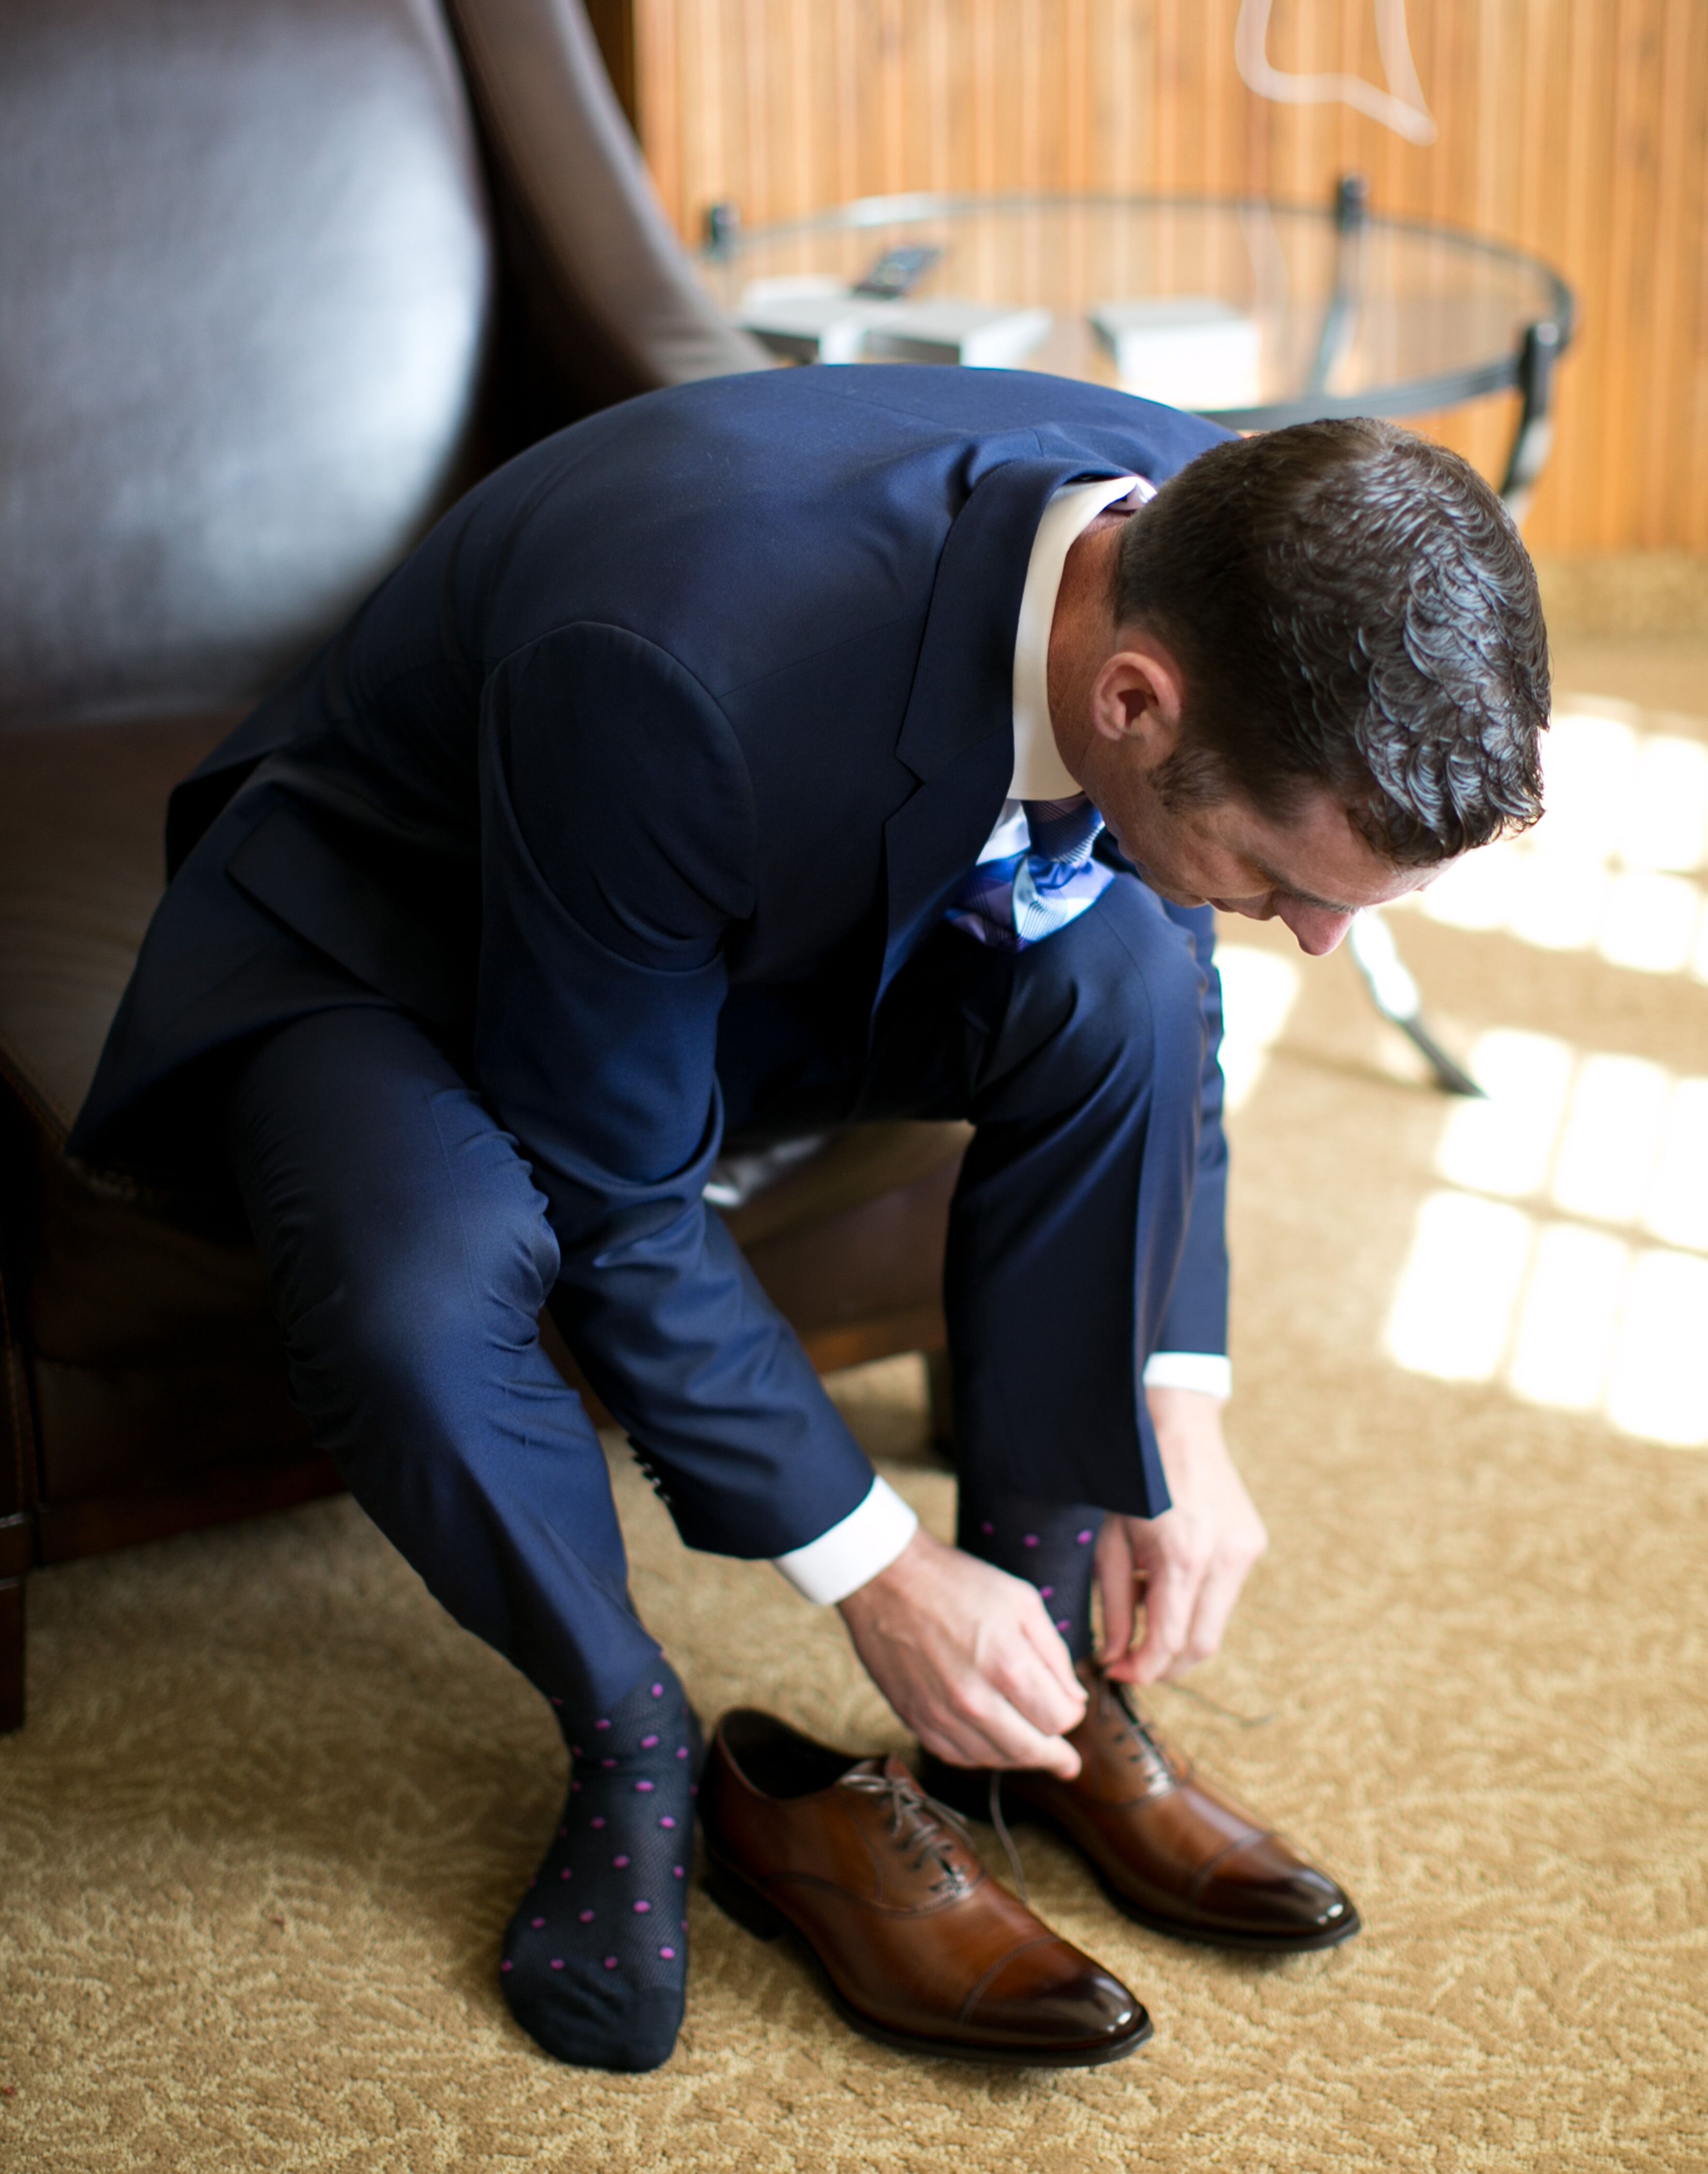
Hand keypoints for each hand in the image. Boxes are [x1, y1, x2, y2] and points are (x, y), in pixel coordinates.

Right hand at [838, 1526, 1087, 1777]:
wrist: (885, 1578)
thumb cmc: (956, 1581)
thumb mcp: (1021, 1600)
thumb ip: (1054, 1653)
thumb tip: (1074, 1698)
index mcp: (1007, 1664)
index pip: (1058, 1719)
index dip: (1072, 1716)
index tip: (1069, 1708)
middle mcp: (974, 1699)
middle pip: (1029, 1751)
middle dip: (1054, 1755)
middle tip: (1066, 1763)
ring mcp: (940, 1713)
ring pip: (992, 1759)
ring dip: (1017, 1758)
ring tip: (1029, 1751)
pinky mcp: (914, 1717)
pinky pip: (954, 1756)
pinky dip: (978, 1755)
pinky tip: (989, 1745)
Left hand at [1097, 1386, 1266, 1684]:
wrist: (1177, 1428)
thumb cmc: (1134, 1484)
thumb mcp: (1110, 1544)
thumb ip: (1115, 1606)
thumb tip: (1116, 1658)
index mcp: (1184, 1556)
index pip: (1169, 1641)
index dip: (1142, 1669)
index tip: (1117, 1672)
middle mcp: (1224, 1558)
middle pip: (1201, 1646)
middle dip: (1165, 1665)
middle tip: (1131, 1662)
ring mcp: (1245, 1551)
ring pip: (1216, 1624)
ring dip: (1181, 1636)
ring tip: (1146, 1613)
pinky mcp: (1253, 1544)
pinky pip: (1225, 1595)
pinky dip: (1197, 1605)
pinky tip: (1170, 1584)